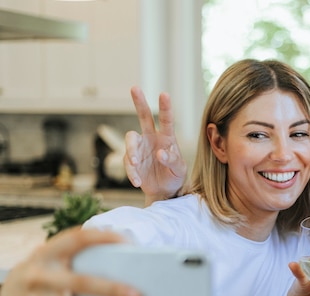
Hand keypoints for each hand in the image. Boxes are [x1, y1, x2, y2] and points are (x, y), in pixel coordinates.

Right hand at [0, 227, 141, 295]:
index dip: (102, 238)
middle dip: (111, 290)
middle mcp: (42, 275)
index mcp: (48, 251)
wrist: (11, 289)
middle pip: (81, 283)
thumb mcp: (56, 252)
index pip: (78, 239)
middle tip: (138, 295)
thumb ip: (81, 254)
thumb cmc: (47, 266)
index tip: (127, 243)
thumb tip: (125, 262)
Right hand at [124, 86, 187, 205]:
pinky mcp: (132, 160)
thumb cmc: (175, 176)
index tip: (164, 94)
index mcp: (167, 138)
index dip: (165, 107)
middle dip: (139, 102)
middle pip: (144, 116)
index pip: (167, 120)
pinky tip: (137, 181)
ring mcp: (140, 148)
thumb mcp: (179, 170)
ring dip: (131, 152)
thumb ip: (173, 161)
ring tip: (136, 165)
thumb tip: (161, 153)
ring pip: (130, 141)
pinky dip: (132, 173)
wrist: (164, 191)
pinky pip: (128, 163)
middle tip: (135, 88)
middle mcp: (152, 138)